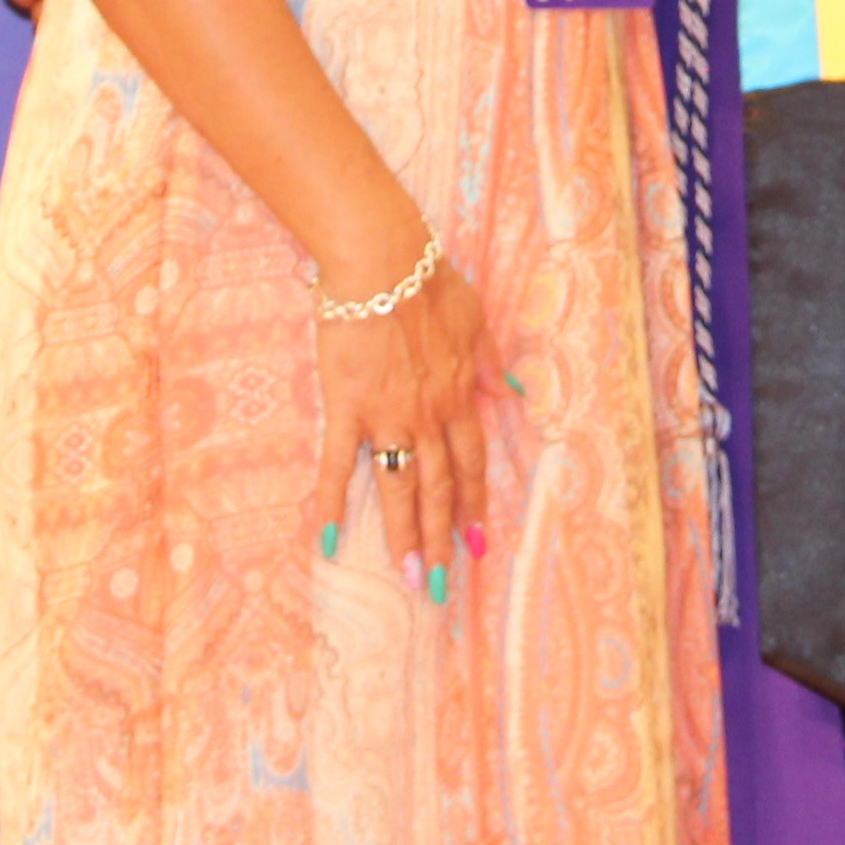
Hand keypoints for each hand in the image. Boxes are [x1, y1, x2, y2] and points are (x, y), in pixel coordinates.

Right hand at [313, 247, 496, 594]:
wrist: (383, 262)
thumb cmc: (428, 282)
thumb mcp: (476, 320)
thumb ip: (491, 361)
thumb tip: (515, 391)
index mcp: (459, 395)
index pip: (471, 462)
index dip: (473, 503)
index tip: (476, 540)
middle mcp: (428, 416)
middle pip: (439, 488)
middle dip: (441, 538)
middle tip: (440, 582)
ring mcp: (387, 417)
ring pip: (400, 488)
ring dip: (405, 535)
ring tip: (407, 576)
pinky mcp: (347, 409)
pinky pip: (339, 465)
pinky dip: (333, 503)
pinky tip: (329, 541)